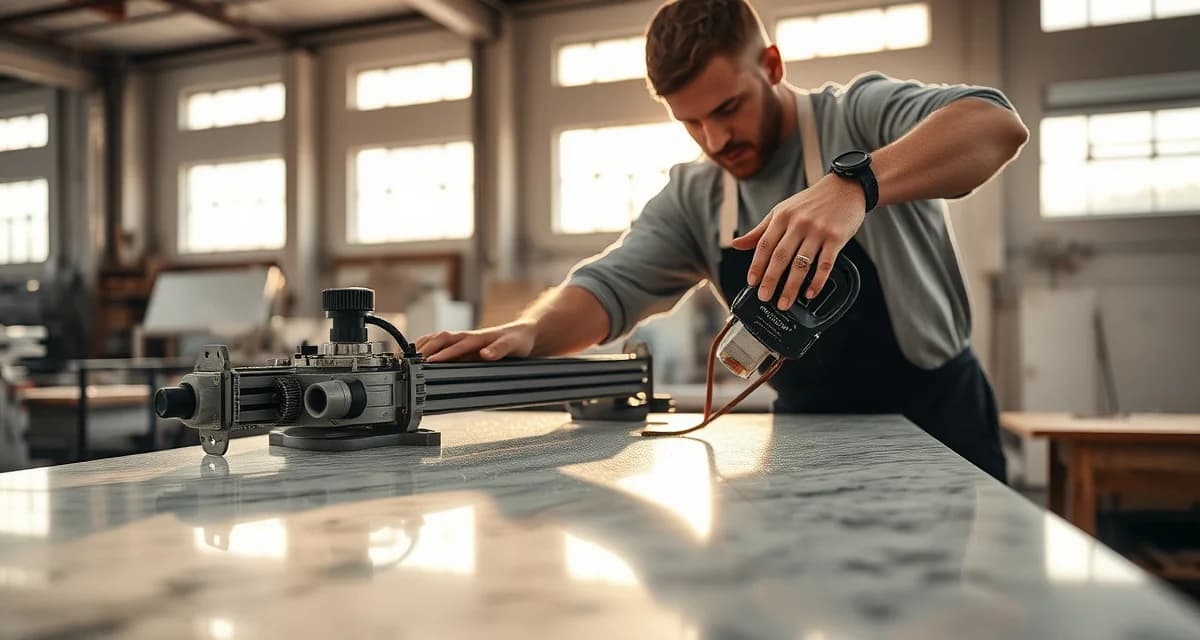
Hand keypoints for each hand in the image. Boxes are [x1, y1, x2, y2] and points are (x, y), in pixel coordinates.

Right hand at [414, 321, 537, 362]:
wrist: (523, 334)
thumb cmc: (518, 341)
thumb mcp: (513, 346)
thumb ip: (500, 350)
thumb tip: (485, 355)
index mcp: (477, 338)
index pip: (455, 345)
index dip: (442, 353)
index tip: (429, 361)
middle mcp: (468, 337)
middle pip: (441, 338)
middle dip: (426, 348)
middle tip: (412, 361)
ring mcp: (464, 339)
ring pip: (438, 338)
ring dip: (424, 345)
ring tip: (409, 356)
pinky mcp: (463, 343)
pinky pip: (441, 341)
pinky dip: (428, 344)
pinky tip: (419, 352)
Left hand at [730, 174, 865, 308]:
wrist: (845, 188)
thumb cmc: (811, 202)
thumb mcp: (782, 211)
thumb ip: (760, 230)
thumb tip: (736, 245)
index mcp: (782, 217)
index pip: (765, 244)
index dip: (757, 265)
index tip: (752, 282)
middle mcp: (799, 224)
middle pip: (781, 256)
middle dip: (771, 280)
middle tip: (764, 297)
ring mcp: (818, 231)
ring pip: (801, 263)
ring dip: (791, 286)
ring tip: (784, 302)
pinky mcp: (836, 238)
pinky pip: (825, 263)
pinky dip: (817, 281)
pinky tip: (810, 293)